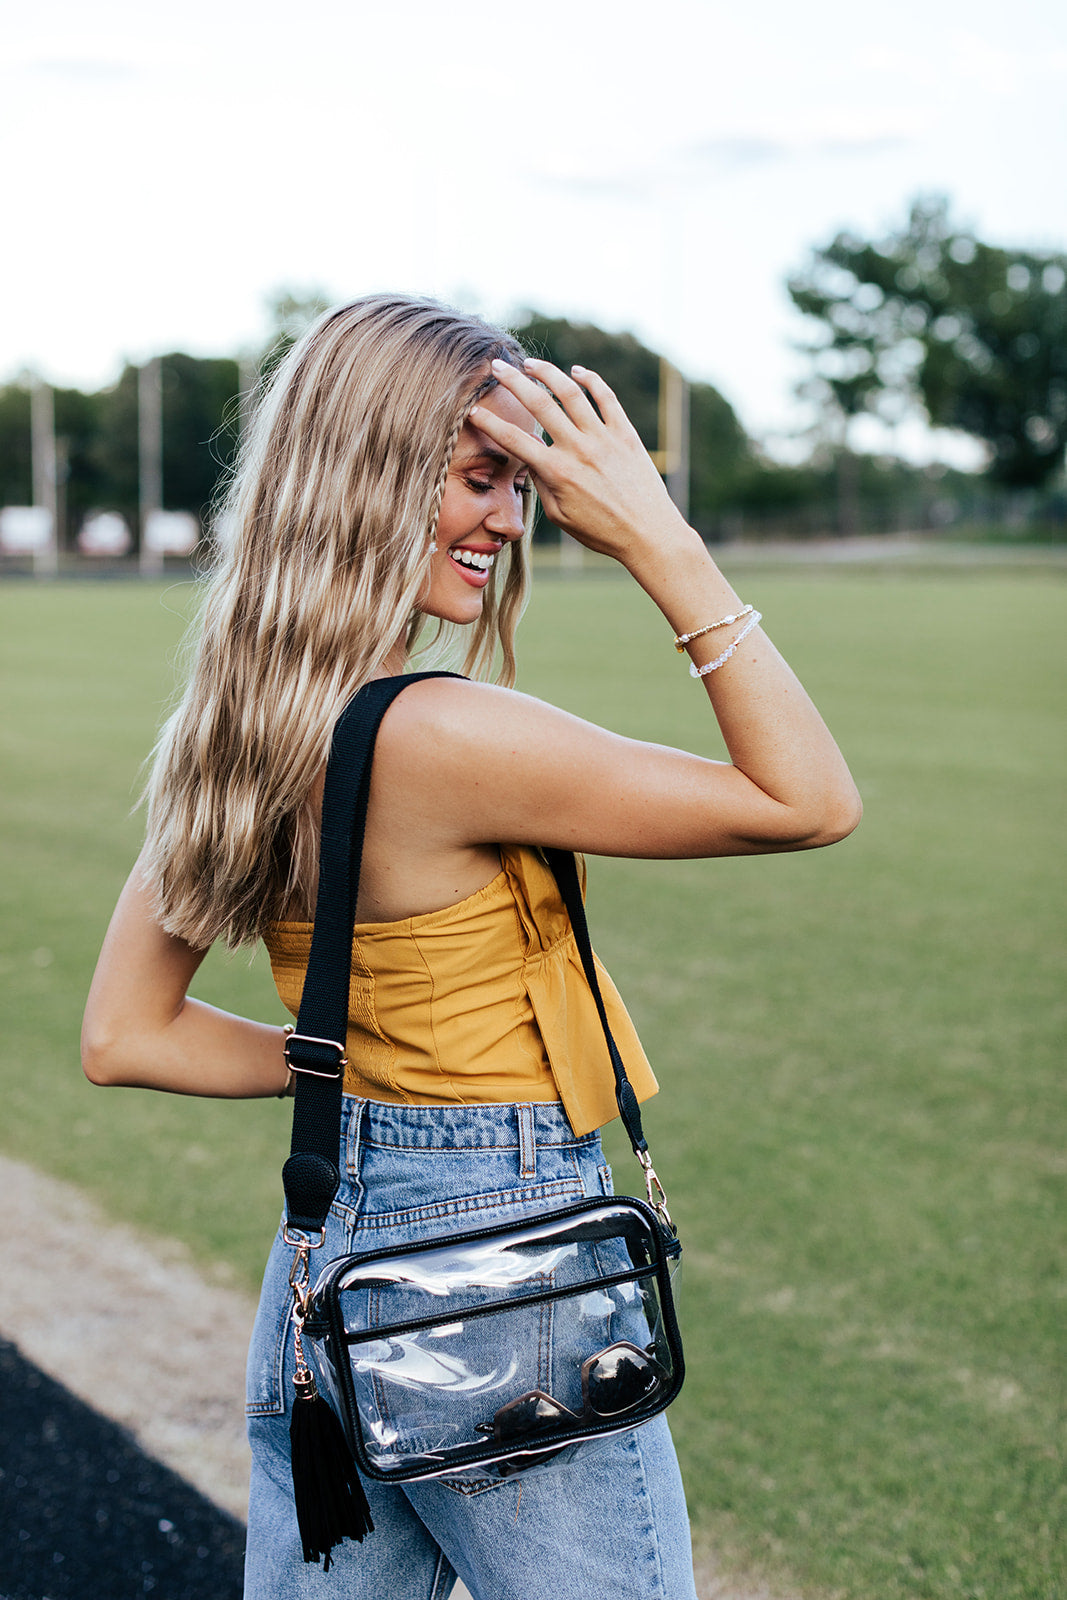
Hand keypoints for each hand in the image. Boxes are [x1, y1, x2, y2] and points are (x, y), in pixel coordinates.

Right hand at [473, 358, 688, 562]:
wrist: (649, 533)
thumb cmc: (602, 532)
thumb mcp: (561, 516)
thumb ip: (542, 484)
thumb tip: (530, 457)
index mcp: (558, 473)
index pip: (514, 441)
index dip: (489, 423)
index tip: (473, 410)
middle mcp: (579, 449)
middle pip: (539, 405)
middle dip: (513, 382)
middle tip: (496, 367)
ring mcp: (603, 438)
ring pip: (571, 392)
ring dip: (547, 372)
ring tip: (530, 363)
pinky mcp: (625, 433)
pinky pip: (606, 397)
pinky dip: (591, 380)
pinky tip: (576, 371)